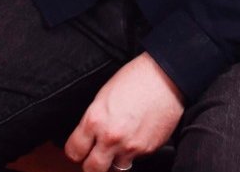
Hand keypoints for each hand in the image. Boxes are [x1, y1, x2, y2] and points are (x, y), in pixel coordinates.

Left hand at [64, 52, 183, 171]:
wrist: (165, 77)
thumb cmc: (136, 78)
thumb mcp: (104, 94)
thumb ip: (95, 119)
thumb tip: (90, 135)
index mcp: (95, 119)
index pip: (74, 151)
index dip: (75, 151)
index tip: (78, 150)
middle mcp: (110, 137)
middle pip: (91, 169)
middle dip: (91, 165)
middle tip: (94, 157)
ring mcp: (129, 146)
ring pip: (115, 169)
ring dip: (114, 161)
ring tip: (119, 145)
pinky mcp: (147, 150)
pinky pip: (135, 160)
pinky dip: (133, 152)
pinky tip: (136, 135)